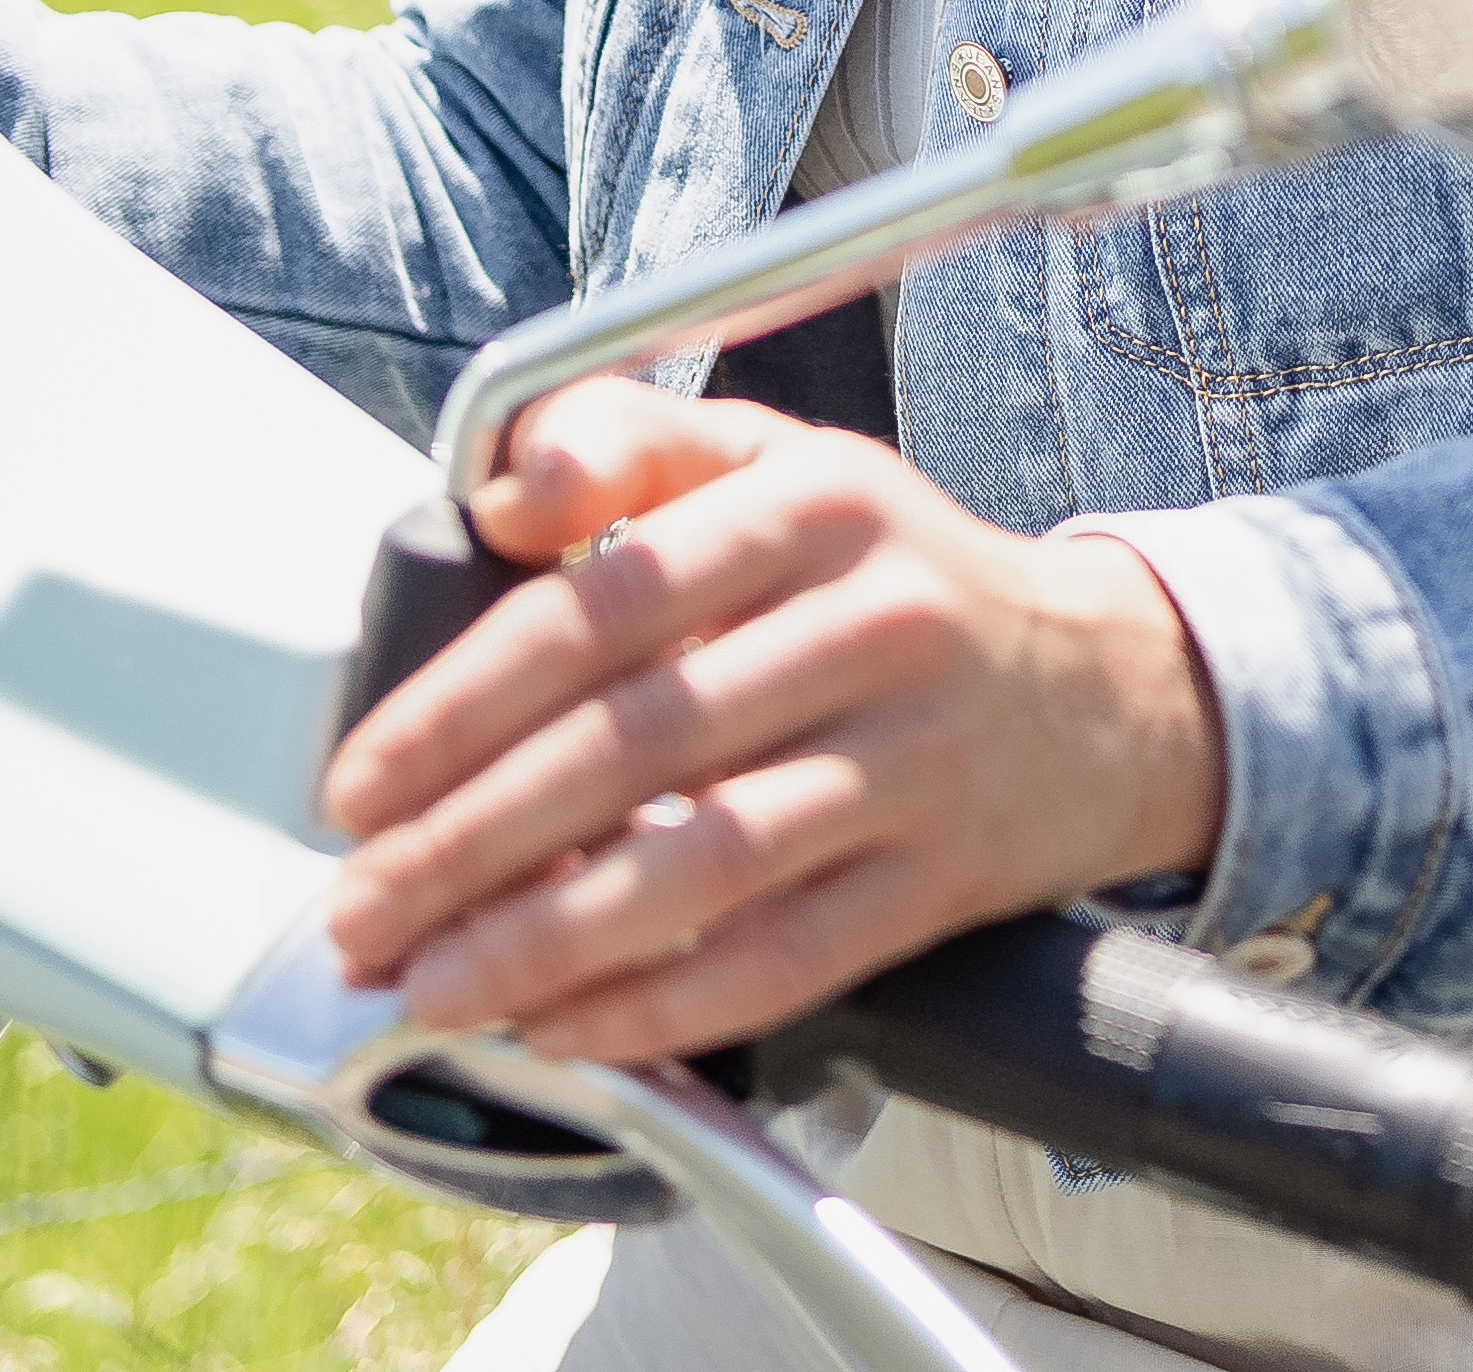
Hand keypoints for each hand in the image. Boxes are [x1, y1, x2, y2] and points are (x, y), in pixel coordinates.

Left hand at [319, 378, 1226, 1064]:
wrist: (1110, 685)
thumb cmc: (896, 578)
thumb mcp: (779, 465)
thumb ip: (631, 445)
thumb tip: (498, 497)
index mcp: (807, 503)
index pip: (598, 608)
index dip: (460, 706)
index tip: (362, 784)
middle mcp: (872, 621)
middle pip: (636, 743)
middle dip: (469, 843)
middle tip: (364, 910)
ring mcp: (919, 755)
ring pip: (707, 862)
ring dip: (547, 939)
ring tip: (435, 984)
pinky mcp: (948, 874)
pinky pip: (788, 955)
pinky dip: (664, 1005)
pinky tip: (567, 1027)